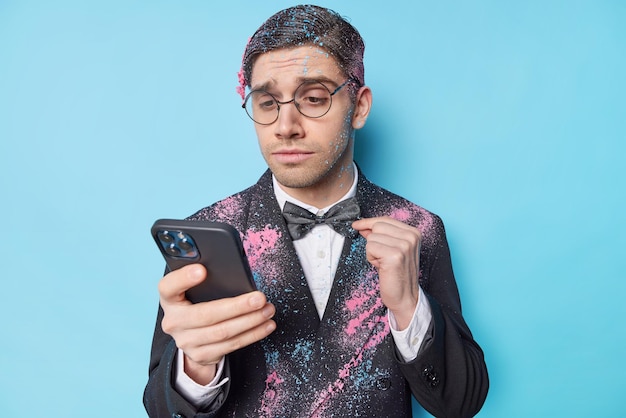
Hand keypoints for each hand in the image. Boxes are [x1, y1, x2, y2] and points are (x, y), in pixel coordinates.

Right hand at [158, 264, 275, 384]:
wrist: (191, 336)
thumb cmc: (198, 303)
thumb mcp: (195, 290)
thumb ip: (207, 281)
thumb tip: (236, 274)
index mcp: (170, 299)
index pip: (168, 286)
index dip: (183, 278)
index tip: (202, 270)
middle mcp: (173, 322)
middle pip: (205, 315)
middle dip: (237, 306)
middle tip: (259, 298)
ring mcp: (186, 341)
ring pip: (222, 332)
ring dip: (250, 321)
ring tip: (267, 310)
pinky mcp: (201, 355)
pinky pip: (231, 345)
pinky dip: (252, 334)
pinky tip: (265, 325)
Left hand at [352, 216, 420, 329]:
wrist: (405, 297)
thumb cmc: (397, 274)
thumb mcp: (392, 249)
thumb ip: (380, 235)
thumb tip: (364, 226)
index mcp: (413, 233)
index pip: (386, 219)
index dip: (369, 222)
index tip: (357, 225)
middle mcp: (411, 237)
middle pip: (378, 226)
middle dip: (373, 241)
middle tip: (382, 256)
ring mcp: (404, 245)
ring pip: (372, 237)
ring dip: (372, 251)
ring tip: (383, 263)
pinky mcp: (395, 256)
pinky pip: (370, 247)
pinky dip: (371, 258)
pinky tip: (381, 267)